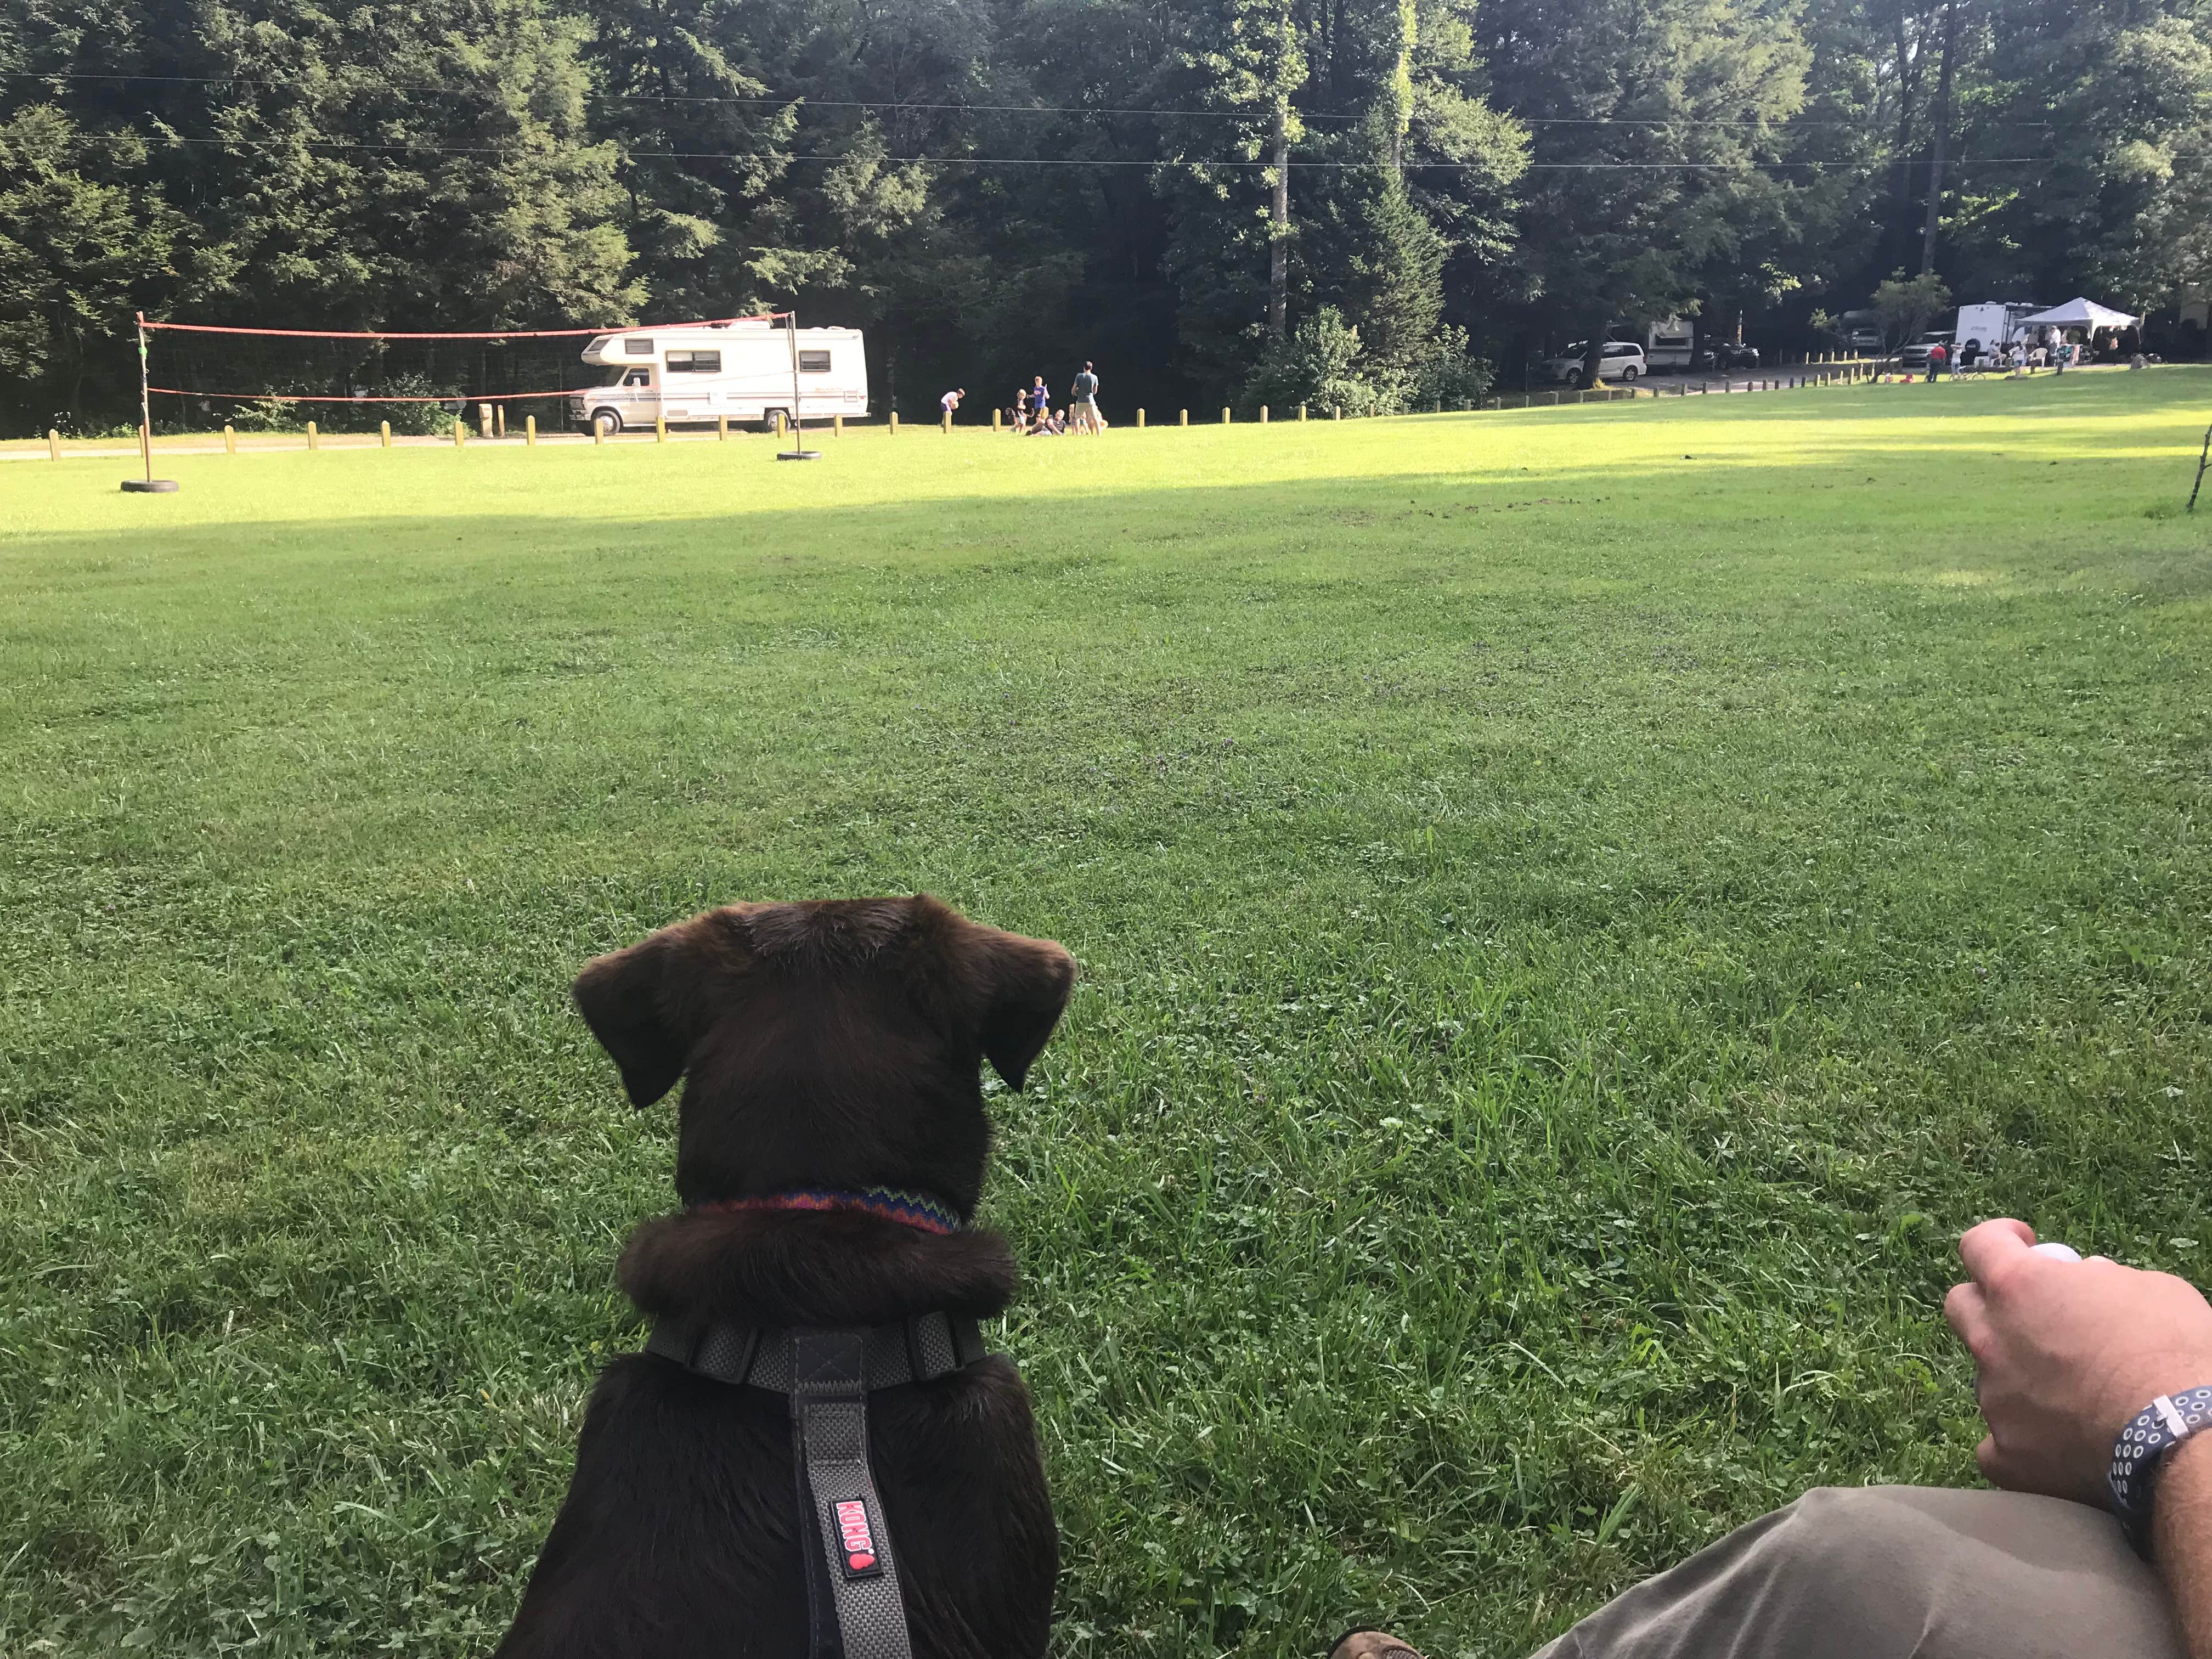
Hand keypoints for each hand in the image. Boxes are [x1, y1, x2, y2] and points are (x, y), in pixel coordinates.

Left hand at [1945, 1218, 2211, 1506]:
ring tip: (2072, 1393)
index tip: (2023, 1245)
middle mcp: (1991, 1339)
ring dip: (2016, 1375)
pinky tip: (2057, 1444)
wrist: (2185, 1435)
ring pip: (1988, 1378)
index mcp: (2018, 1286)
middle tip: (2032, 1316)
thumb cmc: (2176, 1353)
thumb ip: (2099, 1280)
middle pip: (1962, 1307)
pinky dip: (2022, 1442)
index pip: (1979, 1245)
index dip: (2001, 1240)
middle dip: (1990, 1303)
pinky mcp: (2006, 1454)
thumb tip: (2084, 1281)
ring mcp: (1993, 1399)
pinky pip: (1997, 1445)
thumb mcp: (2148, 1290)